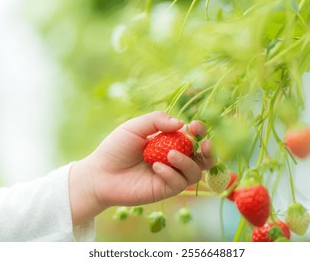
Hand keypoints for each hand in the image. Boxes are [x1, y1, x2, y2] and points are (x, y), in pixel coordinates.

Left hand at [69, 111, 213, 225]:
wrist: (100, 174)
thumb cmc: (116, 148)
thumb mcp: (135, 127)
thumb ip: (156, 120)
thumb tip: (181, 123)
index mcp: (169, 141)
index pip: (192, 136)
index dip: (199, 131)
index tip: (195, 126)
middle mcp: (174, 158)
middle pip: (203, 157)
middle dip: (209, 150)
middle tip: (204, 144)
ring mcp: (171, 175)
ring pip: (196, 172)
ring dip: (187, 162)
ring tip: (169, 155)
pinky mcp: (165, 190)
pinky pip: (179, 183)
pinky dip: (170, 173)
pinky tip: (156, 168)